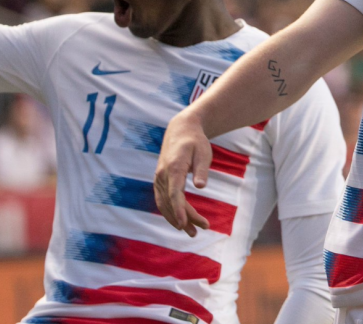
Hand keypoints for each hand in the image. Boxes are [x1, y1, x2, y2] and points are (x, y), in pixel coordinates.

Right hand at [154, 112, 211, 236]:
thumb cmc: (195, 142)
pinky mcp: (159, 180)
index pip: (174, 193)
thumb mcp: (203, 152)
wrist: (180, 130)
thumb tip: (201, 186)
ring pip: (165, 204)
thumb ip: (202, 170)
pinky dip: (170, 212)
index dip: (178, 209)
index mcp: (174, 167)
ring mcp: (159, 178)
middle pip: (171, 202)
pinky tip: (181, 221)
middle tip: (203, 228)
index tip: (184, 224)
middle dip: (185, 218)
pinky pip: (162, 200)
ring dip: (177, 219)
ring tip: (193, 232)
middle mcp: (162, 174)